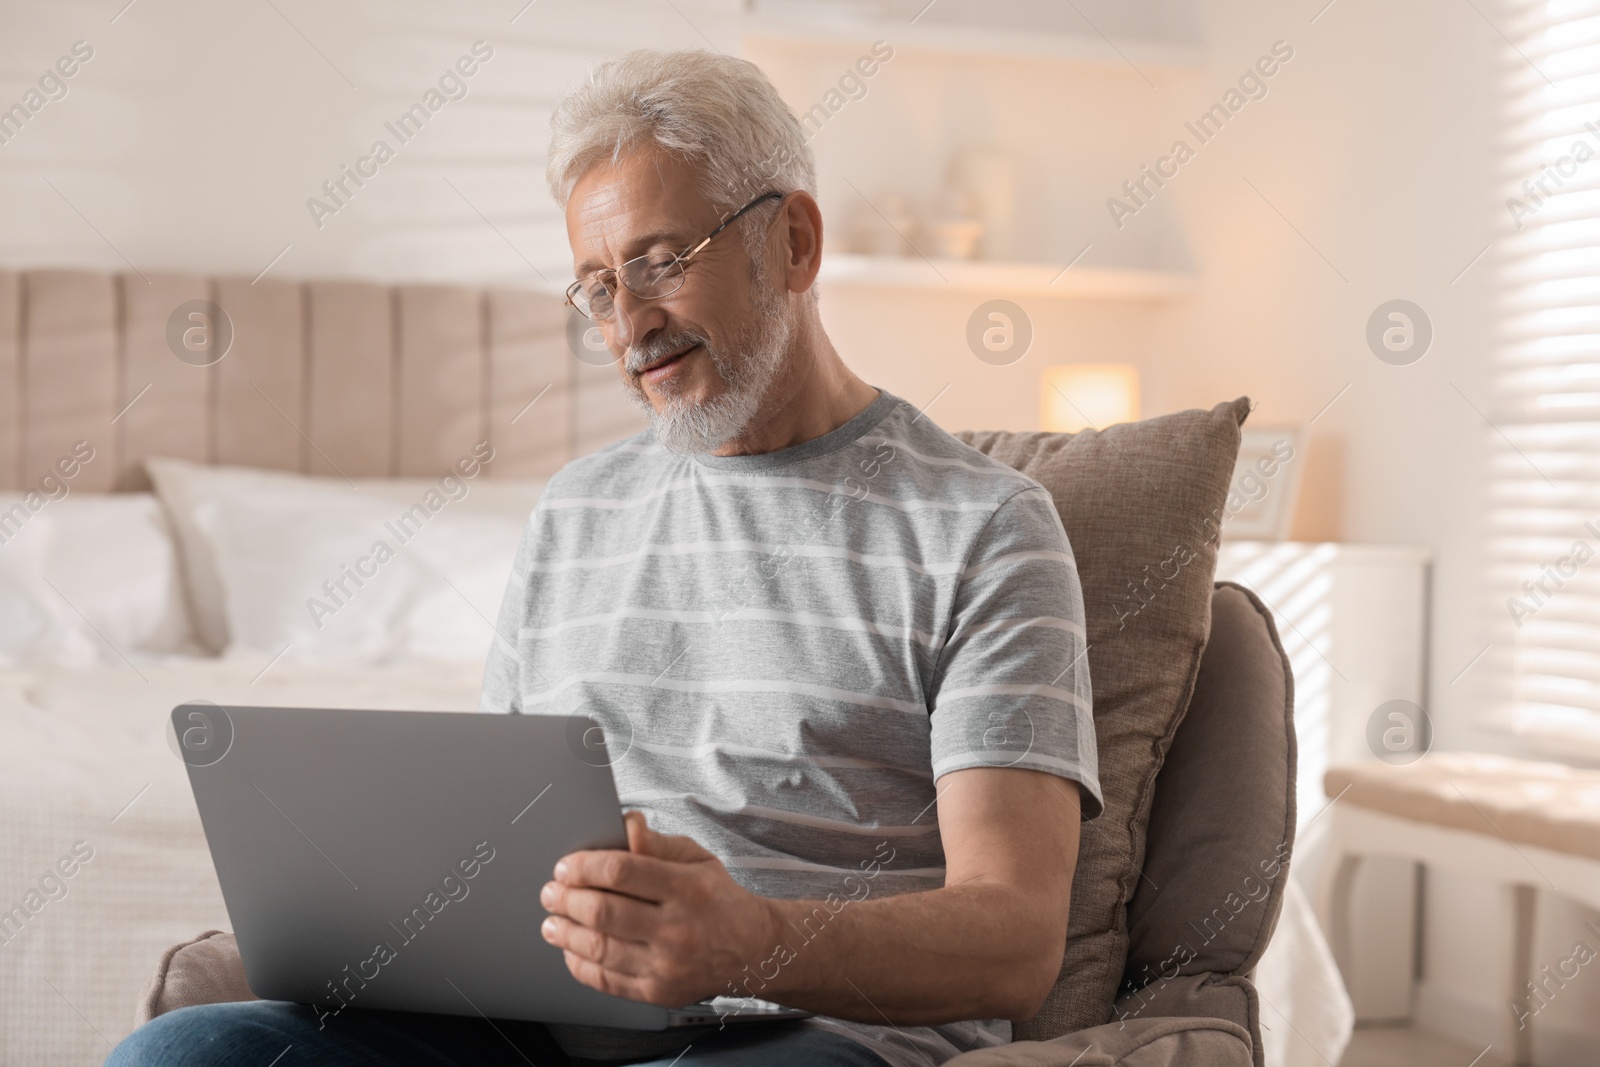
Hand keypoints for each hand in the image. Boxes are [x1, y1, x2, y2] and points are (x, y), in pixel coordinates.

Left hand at [539, 811, 781, 1005]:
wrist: (753, 951)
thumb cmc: (719, 900)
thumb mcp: (697, 858)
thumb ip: (657, 843)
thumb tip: (625, 826)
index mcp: (687, 888)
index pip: (621, 872)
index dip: (584, 867)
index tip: (566, 866)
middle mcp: (677, 929)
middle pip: (603, 911)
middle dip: (566, 899)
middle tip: (552, 892)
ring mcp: (667, 966)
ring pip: (599, 948)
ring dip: (565, 933)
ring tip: (552, 921)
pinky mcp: (658, 993)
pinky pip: (606, 981)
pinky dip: (580, 964)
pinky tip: (571, 949)